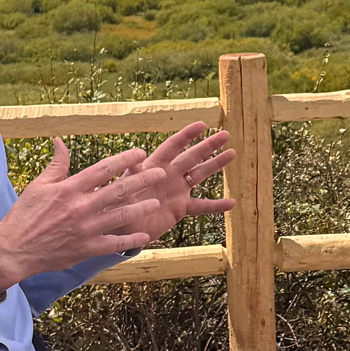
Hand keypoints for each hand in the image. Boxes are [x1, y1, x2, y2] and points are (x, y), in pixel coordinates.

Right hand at [0, 141, 166, 292]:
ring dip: (141, 208)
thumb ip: (56, 164)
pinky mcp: (86, 249)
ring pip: (121, 216)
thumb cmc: (25, 216)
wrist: (14, 249)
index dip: (124, 159)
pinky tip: (145, 236)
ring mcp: (85, 229)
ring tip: (157, 201)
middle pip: (118, 190)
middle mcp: (80, 207)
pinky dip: (130, 241)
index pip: (103, 169)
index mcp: (69, 189)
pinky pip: (114, 244)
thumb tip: (59, 140)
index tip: (140, 152)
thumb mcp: (38, 186)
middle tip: (161, 173)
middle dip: (142, 180)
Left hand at [127, 122, 236, 240]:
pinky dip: (216, 205)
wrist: (121, 226)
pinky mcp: (180, 208)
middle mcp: (168, 175)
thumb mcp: (123, 187)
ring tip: (231, 153)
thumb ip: (132, 173)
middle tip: (224, 134)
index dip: (186, 136)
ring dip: (215, 165)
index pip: (172, 147)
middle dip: (208, 146)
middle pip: (191, 157)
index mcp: (154, 166)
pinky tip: (231, 203)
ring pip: (200, 175)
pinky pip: (201, 206)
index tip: (202, 125)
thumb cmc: (118, 203)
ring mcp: (176, 191)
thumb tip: (138, 158)